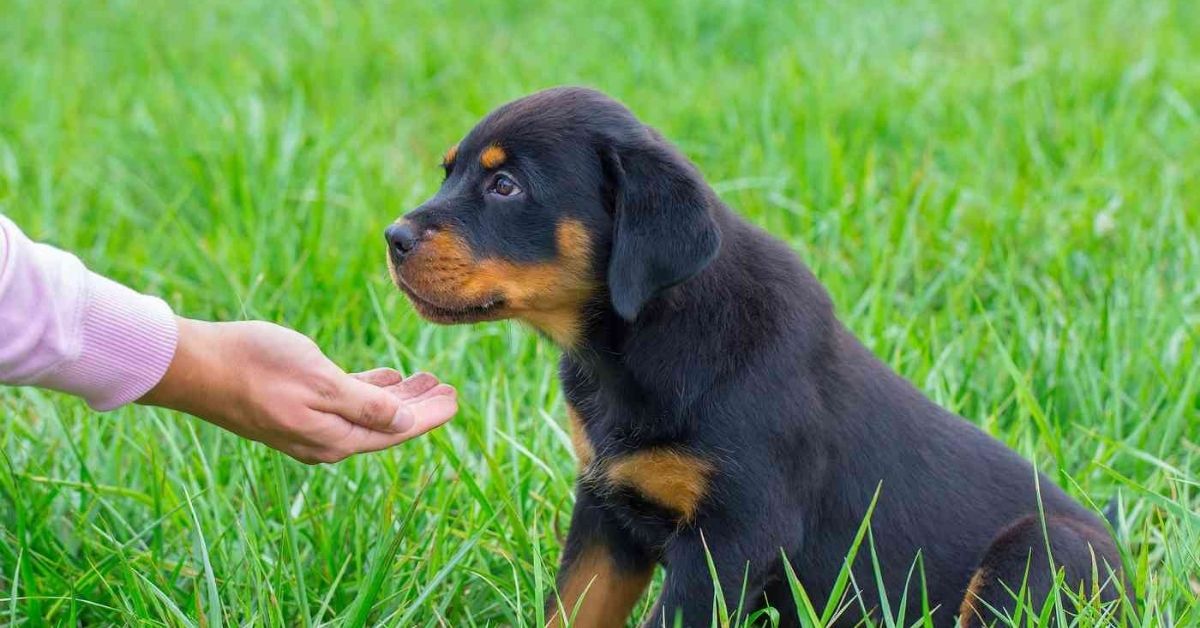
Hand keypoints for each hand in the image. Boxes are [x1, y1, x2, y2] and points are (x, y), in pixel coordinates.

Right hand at [138, 318, 456, 463]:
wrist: (196, 366)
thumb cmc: (259, 367)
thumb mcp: (322, 381)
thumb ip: (366, 404)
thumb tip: (404, 422)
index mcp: (335, 438)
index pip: (397, 430)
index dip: (429, 415)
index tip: (455, 398)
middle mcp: (324, 441)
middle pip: (386, 426)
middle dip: (419, 407)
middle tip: (448, 389)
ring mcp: (306, 427)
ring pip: (367, 413)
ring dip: (397, 397)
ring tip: (425, 380)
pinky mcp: (291, 409)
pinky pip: (344, 404)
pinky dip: (369, 391)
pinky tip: (384, 377)